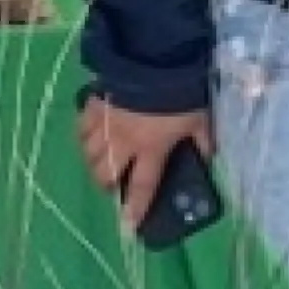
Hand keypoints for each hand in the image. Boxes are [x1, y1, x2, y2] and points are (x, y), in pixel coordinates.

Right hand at [77, 98, 212, 230]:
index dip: (135, 208)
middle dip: (106, 184)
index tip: (127, 226)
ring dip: (93, 163)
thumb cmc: (180, 94)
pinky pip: (80, 128)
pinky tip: (89, 136)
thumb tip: (208, 155)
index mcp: (150, 149)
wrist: (152, 61)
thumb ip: (203, 140)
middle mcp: (122, 142)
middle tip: (113, 185)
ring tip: (100, 163)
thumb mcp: (200, 118)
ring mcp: (103, 124)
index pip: (142, 185)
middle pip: (104, 173)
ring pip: (87, 153)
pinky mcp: (92, 106)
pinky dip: (83, 136)